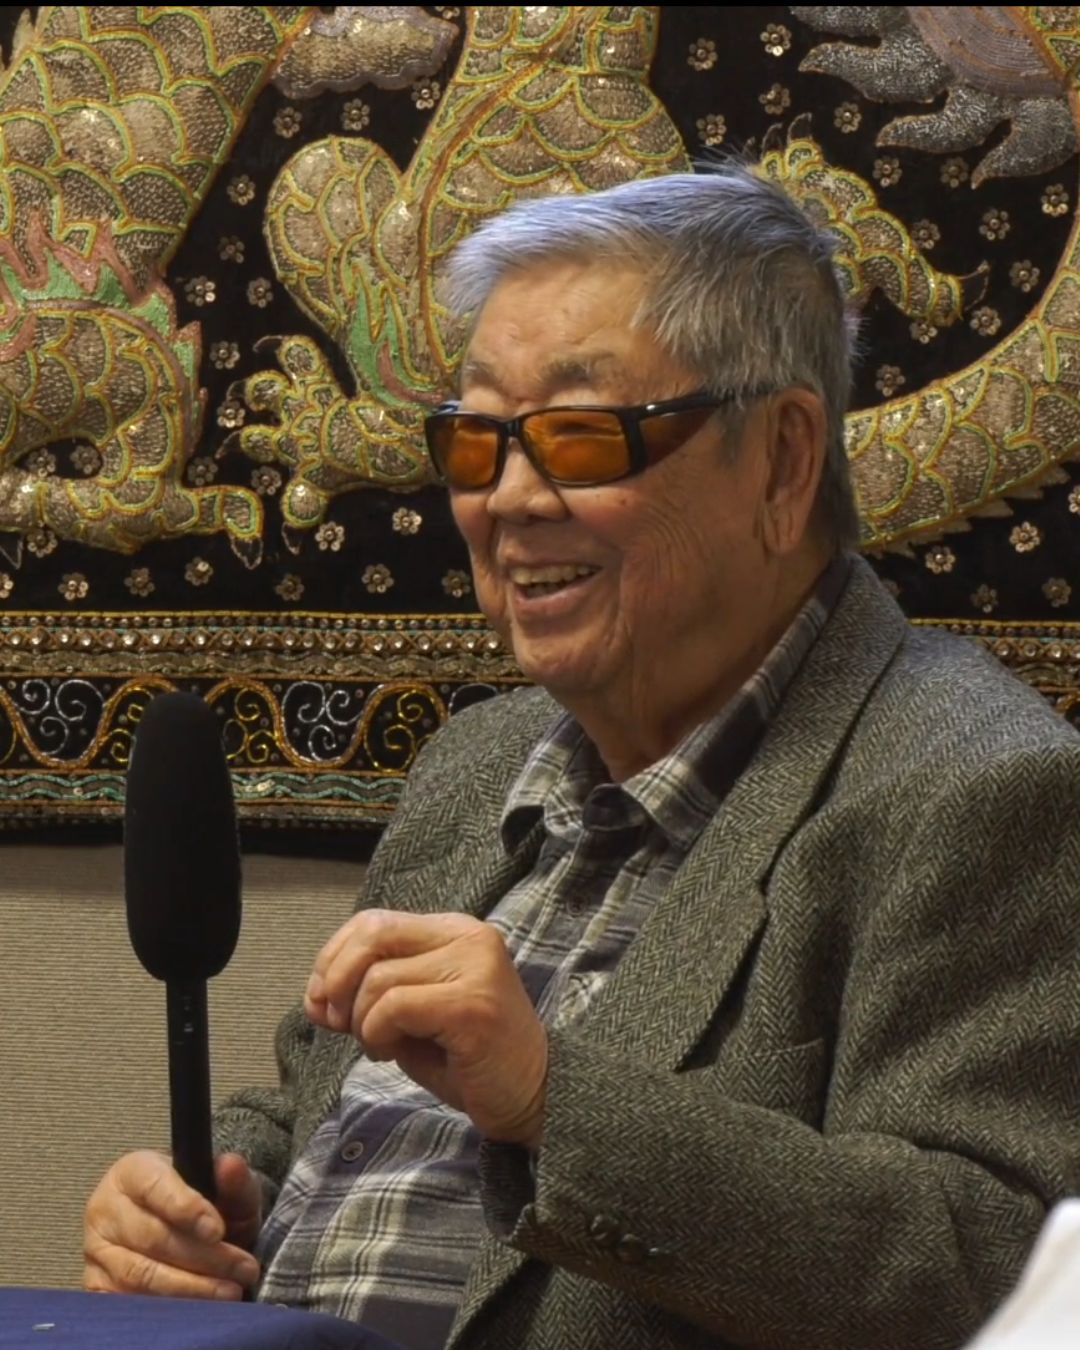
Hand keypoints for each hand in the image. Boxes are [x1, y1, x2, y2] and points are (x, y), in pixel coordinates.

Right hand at [84, 1150, 261, 1299]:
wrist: (181, 1229)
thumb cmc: (202, 1202)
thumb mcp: (225, 1188)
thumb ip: (234, 1178)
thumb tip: (231, 1166)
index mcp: (133, 1171)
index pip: (154, 1185)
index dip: (186, 1208)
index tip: (217, 1231)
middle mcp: (106, 1208)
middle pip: (152, 1236)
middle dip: (203, 1257)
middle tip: (243, 1268)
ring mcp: (96, 1250)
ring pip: (140, 1274)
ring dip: (191, 1287)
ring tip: (230, 1290)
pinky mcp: (96, 1286)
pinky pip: (128, 1302)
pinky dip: (167, 1308)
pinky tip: (199, 1308)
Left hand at [305, 910, 547, 1147]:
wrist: (533, 1098)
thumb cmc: (468, 1060)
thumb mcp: (408, 1017)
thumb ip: (367, 995)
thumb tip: (313, 996)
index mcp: (454, 930)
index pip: (374, 922)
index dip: (333, 958)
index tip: (320, 1001)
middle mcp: (469, 937)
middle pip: (373, 934)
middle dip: (336, 981)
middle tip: (336, 1023)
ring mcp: (475, 968)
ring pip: (378, 978)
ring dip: (361, 1021)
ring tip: (381, 1046)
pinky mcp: (472, 1005)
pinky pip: (393, 1006)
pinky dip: (376, 1034)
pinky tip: (392, 1053)